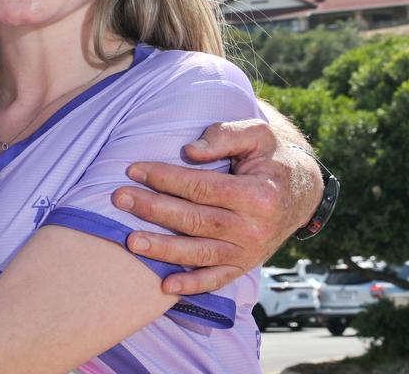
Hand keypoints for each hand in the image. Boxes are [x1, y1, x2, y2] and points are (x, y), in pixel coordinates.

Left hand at [111, 119, 322, 294]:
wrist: (301, 190)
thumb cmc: (271, 156)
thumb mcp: (256, 134)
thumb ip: (224, 136)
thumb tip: (189, 152)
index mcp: (258, 195)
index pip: (200, 187)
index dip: (164, 178)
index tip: (133, 169)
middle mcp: (254, 228)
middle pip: (194, 220)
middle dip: (153, 209)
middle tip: (119, 198)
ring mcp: (250, 250)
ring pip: (200, 252)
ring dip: (163, 249)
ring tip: (130, 241)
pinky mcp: (245, 264)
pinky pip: (218, 279)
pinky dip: (193, 285)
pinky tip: (166, 286)